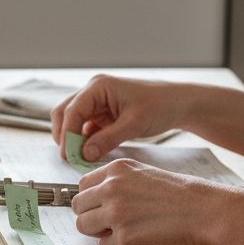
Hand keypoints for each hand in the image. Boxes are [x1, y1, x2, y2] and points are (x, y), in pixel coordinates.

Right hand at [50, 75, 179, 160]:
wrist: (178, 104)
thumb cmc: (160, 105)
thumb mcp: (133, 124)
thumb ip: (107, 139)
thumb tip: (84, 154)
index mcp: (99, 86)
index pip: (73, 110)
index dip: (67, 134)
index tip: (68, 155)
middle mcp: (94, 91)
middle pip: (65, 113)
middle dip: (65, 135)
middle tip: (70, 158)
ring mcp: (97, 102)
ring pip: (73, 121)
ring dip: (74, 139)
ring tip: (81, 158)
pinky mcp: (103, 113)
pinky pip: (86, 127)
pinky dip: (85, 140)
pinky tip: (90, 153)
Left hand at [70, 159, 233, 244]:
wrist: (205, 212)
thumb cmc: (180, 195)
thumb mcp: (145, 174)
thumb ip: (118, 182)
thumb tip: (95, 198)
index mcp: (117, 170)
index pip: (83, 184)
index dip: (91, 198)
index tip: (101, 205)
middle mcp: (112, 189)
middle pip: (78, 206)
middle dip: (90, 215)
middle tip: (108, 221)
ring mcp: (116, 214)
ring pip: (84, 226)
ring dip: (98, 231)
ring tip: (122, 230)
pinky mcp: (124, 239)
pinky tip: (138, 238)